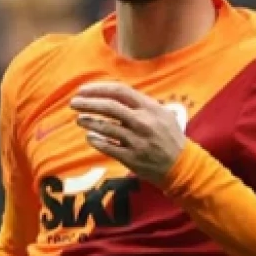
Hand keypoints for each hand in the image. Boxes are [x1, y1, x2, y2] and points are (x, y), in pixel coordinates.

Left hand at [70, 82, 186, 183]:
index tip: (83, 90)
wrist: (181, 166)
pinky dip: (96, 140)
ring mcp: (137, 141)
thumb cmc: (170, 137)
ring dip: (88, 122)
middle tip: (73, 103)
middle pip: (109, 107)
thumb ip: (141, 105)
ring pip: (105, 128)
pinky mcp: (131, 158)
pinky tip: (89, 137)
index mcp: (150, 108)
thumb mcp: (162, 114)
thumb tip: (114, 95)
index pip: (120, 91)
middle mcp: (143, 122)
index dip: (98, 89)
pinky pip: (107, 147)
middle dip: (88, 103)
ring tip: (79, 119)